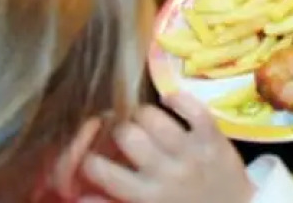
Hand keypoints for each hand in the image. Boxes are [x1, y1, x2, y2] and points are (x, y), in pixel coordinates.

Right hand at [78, 93, 254, 202]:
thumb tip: (78, 197)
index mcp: (145, 197)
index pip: (101, 171)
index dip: (87, 156)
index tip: (90, 149)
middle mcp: (164, 172)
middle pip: (126, 135)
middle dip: (116, 128)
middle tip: (118, 127)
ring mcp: (190, 152)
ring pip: (154, 118)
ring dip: (142, 113)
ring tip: (140, 118)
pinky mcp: (213, 138)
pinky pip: (193, 109)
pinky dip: (178, 98)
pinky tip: (168, 100)